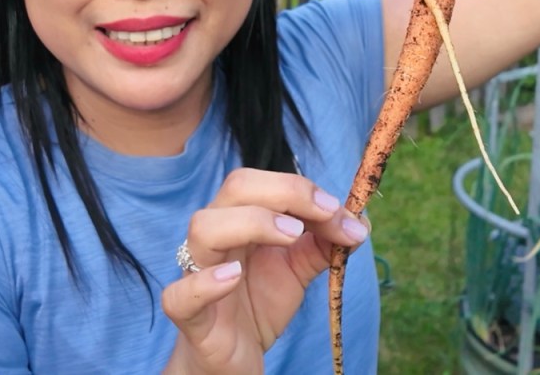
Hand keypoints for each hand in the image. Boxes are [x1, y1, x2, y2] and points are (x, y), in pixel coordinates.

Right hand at [160, 169, 369, 373]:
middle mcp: (217, 236)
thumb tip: (360, 222)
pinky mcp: (191, 317)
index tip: (340, 210)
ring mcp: (197, 273)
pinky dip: (205, 282)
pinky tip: (233, 278)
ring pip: (204, 228)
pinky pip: (179, 295)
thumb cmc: (258, 304)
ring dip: (251, 223)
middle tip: (324, 213)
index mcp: (240, 218)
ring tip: (290, 237)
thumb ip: (323, 245)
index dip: (302, 189)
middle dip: (284, 192)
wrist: (234, 359)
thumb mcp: (297, 270)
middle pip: (236, 189)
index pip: (263, 182)